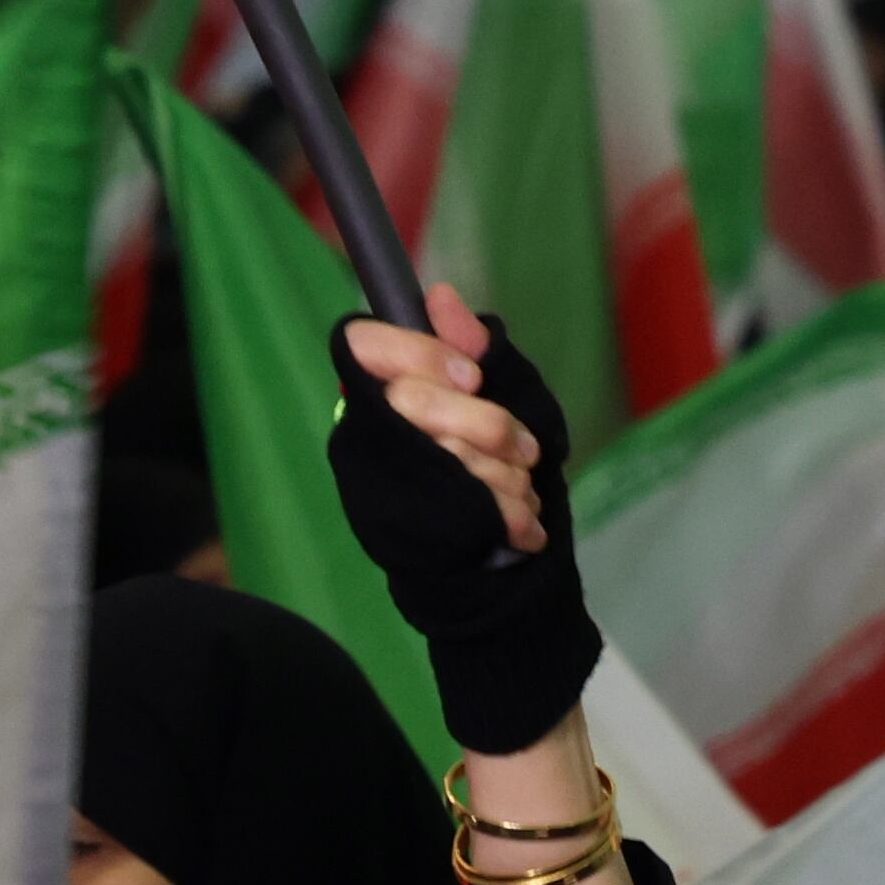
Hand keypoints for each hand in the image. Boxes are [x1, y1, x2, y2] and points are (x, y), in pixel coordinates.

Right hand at [329, 285, 603, 753]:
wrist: (512, 586)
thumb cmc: (508, 484)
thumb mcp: (510, 404)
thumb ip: (478, 352)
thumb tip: (442, 298)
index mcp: (383, 398)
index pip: (361, 343)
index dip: (419, 351)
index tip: (473, 373)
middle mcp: (368, 439)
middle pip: (413, 397)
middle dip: (487, 424)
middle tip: (522, 451)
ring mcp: (380, 486)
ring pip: (444, 450)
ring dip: (506, 476)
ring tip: (522, 497)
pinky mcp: (399, 530)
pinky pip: (458, 501)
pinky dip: (509, 513)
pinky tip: (523, 530)